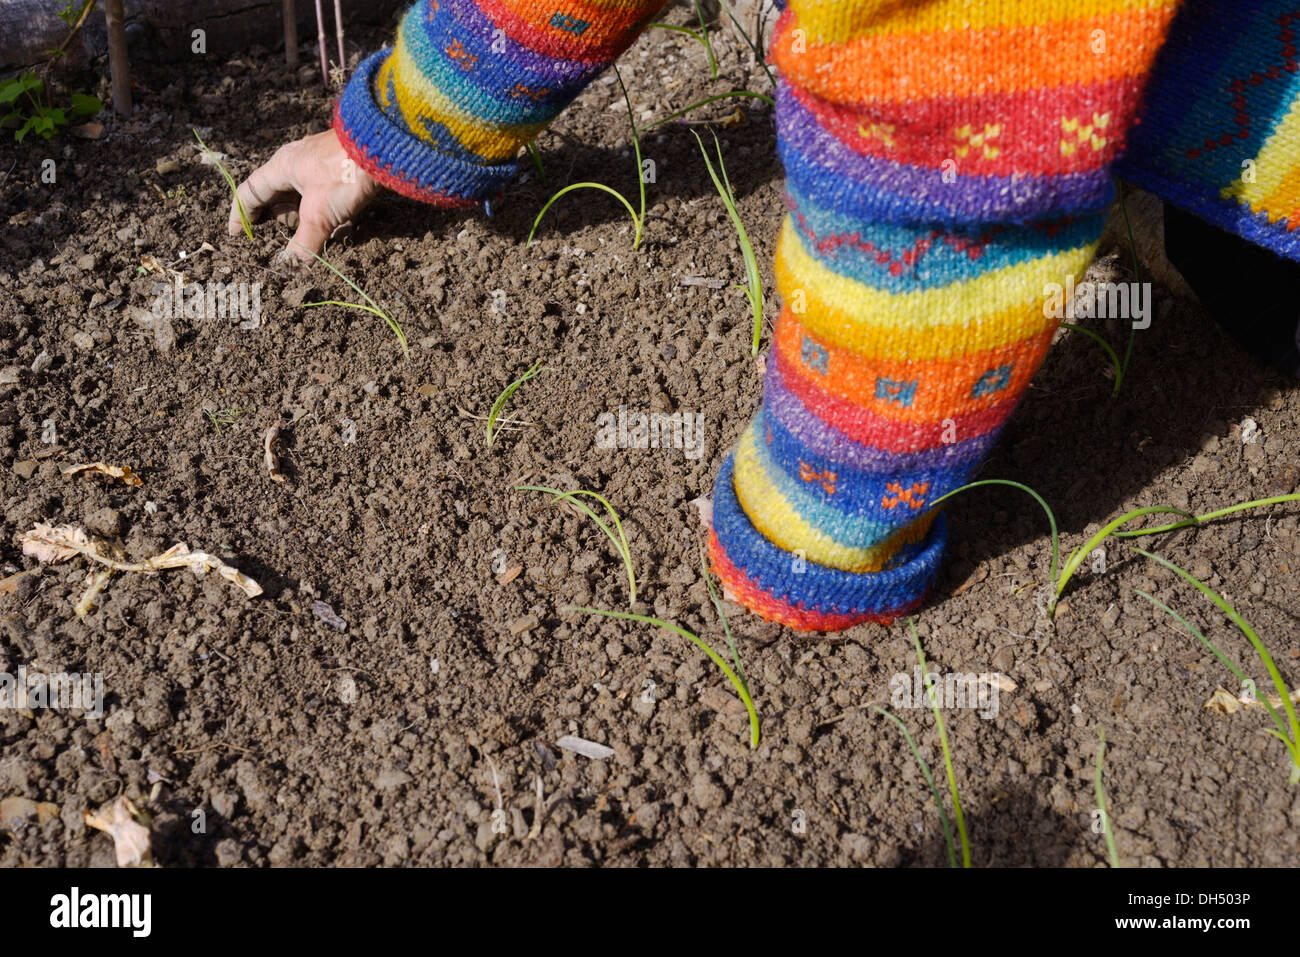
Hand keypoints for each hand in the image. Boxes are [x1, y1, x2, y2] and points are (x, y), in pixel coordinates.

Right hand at [228, 128, 382, 263]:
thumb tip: (292, 267)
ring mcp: (320, 164)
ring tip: (314, 239)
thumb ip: (304, 244)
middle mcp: (297, 162)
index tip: (236, 233)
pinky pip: (327, 196)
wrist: (385, 150)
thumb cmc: (344, 175)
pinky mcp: (342, 169)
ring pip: (304, 197)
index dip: (241, 214)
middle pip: (277, 196)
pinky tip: (343, 229)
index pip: (250, 192)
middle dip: (279, 220)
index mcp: (281, 167)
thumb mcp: (320, 215)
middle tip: (275, 241)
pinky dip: (330, 215)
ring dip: (308, 220)